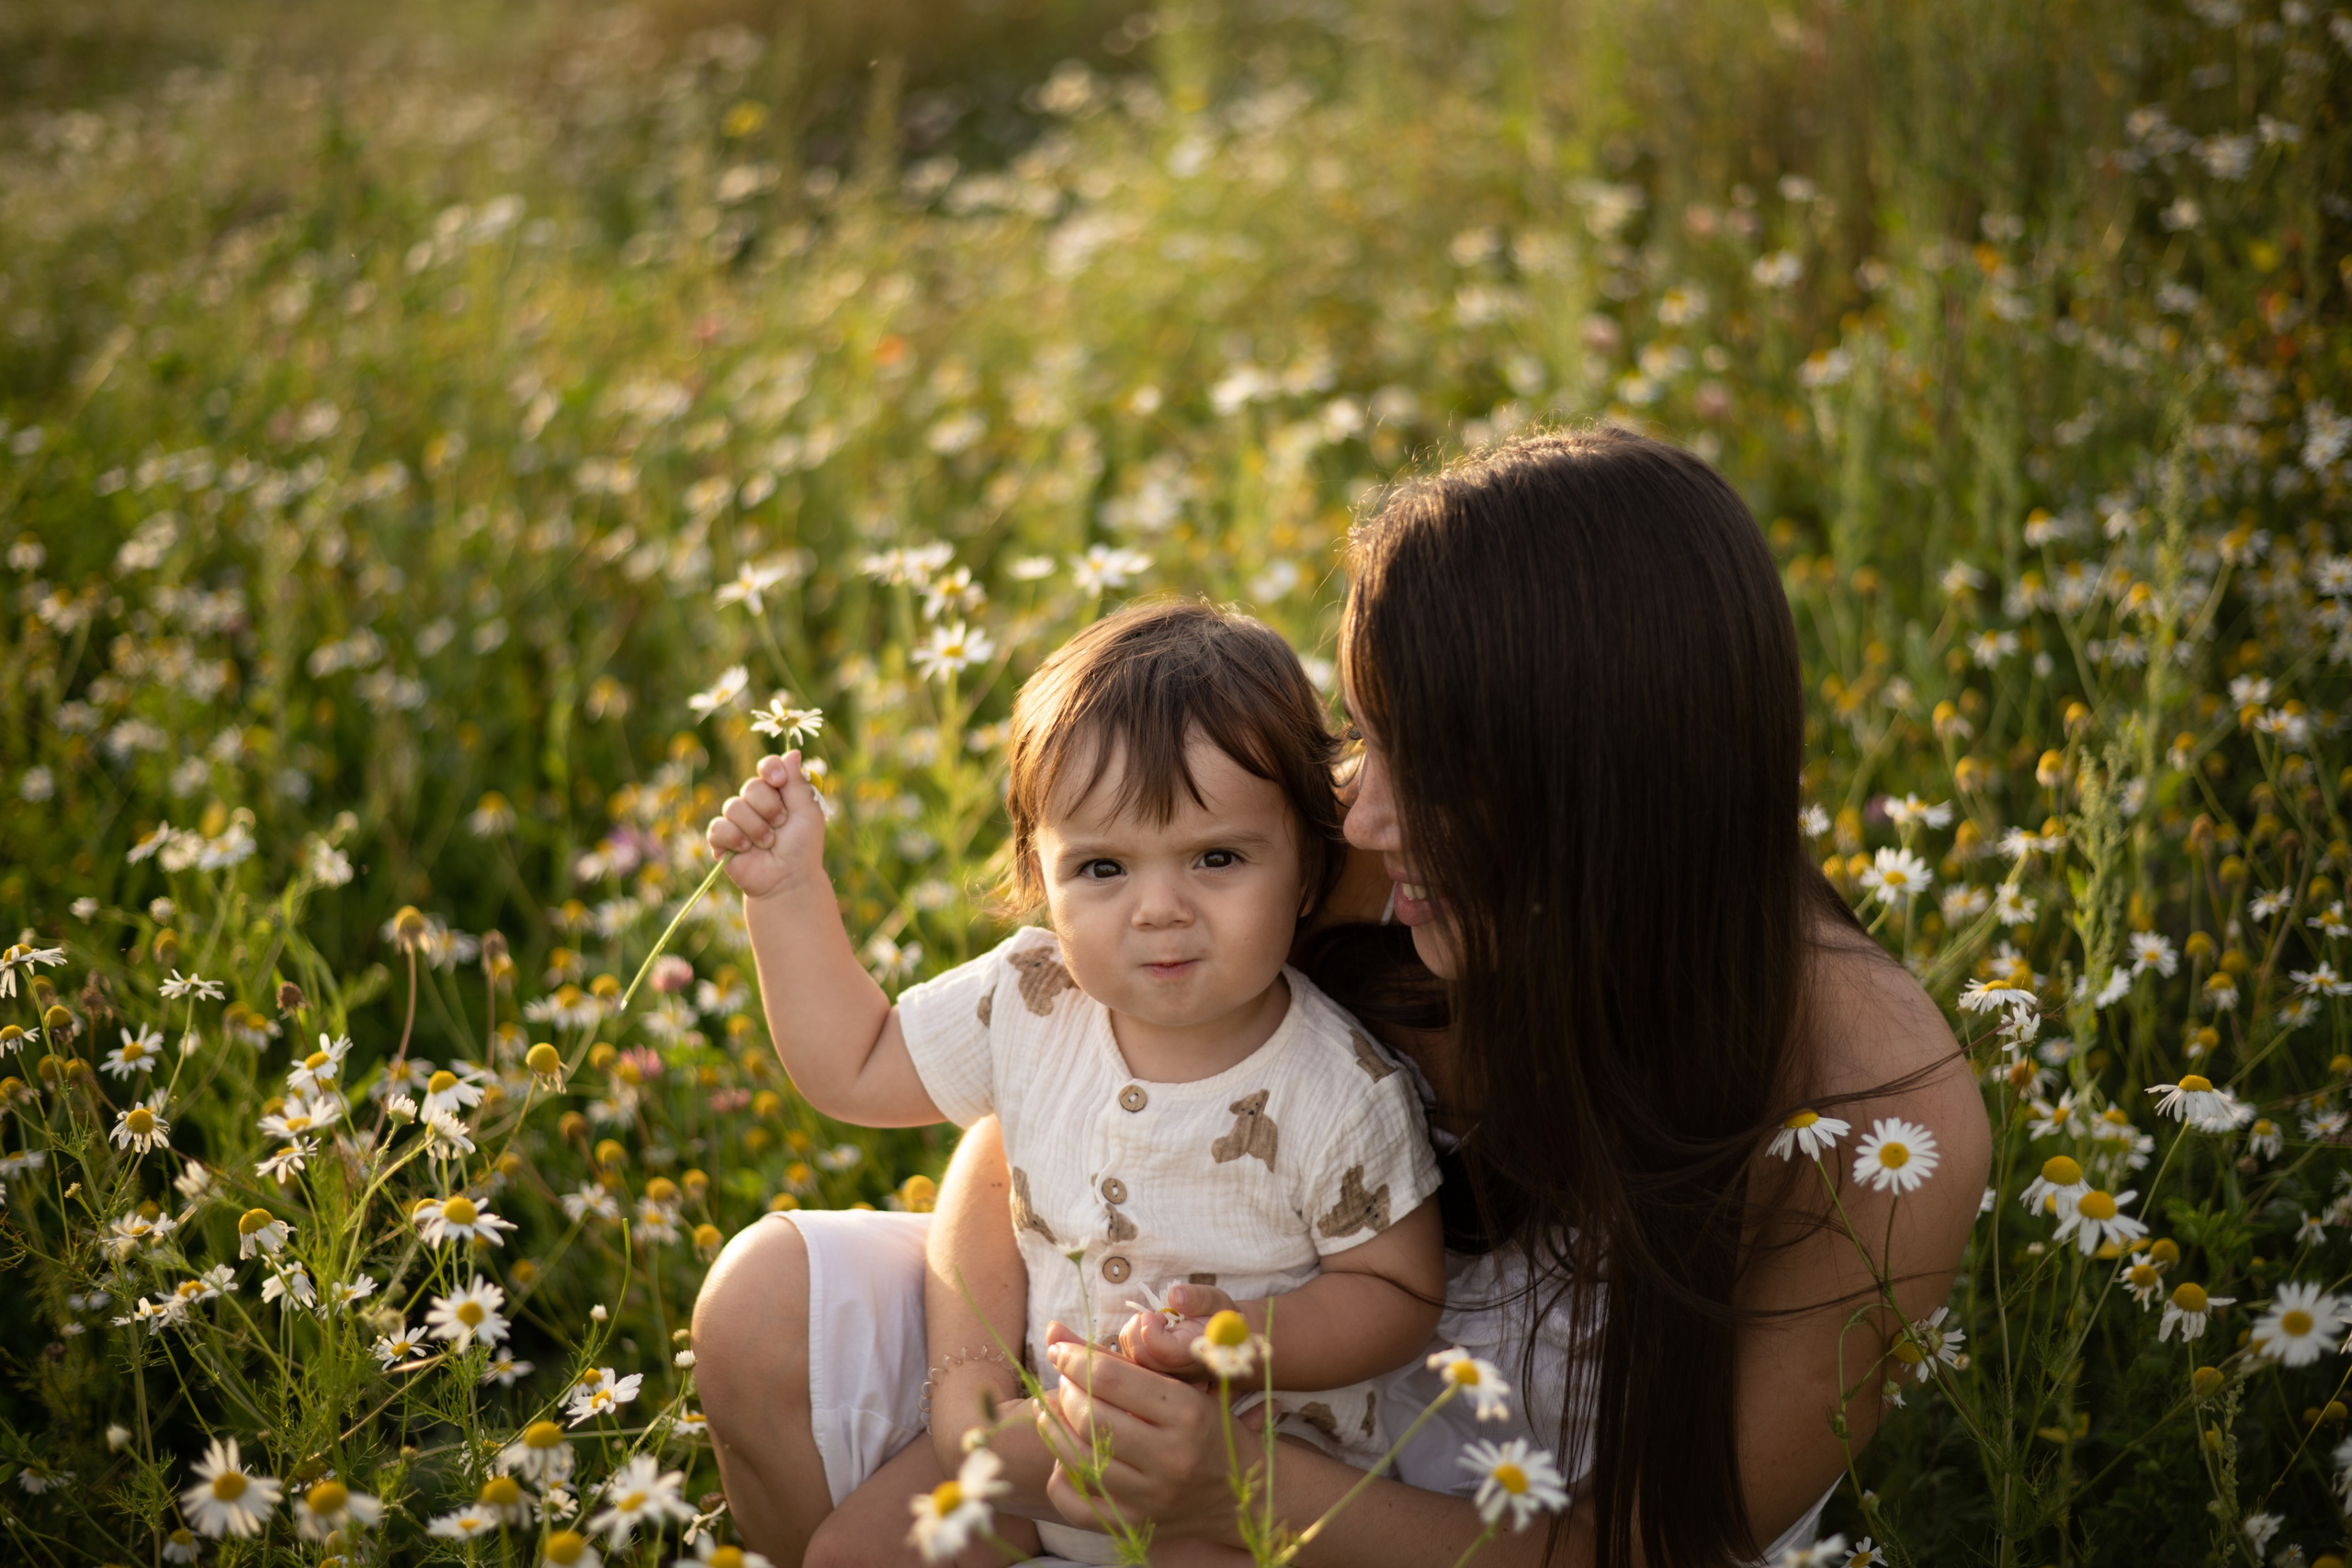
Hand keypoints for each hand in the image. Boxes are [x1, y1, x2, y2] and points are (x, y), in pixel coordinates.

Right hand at [706, 752, 826, 901]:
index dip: (770, 769)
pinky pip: (718, 827)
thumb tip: (792, 751)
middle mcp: (755, 802)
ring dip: (756, 828)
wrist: (789, 879)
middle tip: (781, 825)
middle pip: (751, 786)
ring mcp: (736, 820)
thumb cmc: (802, 847)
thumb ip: (797, 782)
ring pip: (734, 806)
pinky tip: (747, 850)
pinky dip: (735, 838)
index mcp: (777, 792)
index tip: (778, 781)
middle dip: (769, 808)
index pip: (767, 766)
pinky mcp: (721, 839)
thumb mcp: (807, 812)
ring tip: (768, 843)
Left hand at [1033, 1331, 1256, 1546]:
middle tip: (1063, 1380)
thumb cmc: (1211, 1427)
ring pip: (1079, 1460)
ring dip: (1054, 1428)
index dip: (1074, 1359)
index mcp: (1188, 1412)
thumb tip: (1056, 1333)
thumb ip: (1120, 1358)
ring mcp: (1152, 1497)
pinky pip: (1077, 1506)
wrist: (1247, 1494)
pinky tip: (1064, 1456)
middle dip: (1065, 1392)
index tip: (1060, 1350)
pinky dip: (1060, 1479)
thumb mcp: (1182, 1384)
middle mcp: (1170, 1457)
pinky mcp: (1137, 1527)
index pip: (1111, 1379)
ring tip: (1051, 1409)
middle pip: (1091, 1419)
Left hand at [1116, 1283, 1238, 1381]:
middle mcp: (1180, 1372)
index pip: (1167, 1353)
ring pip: (1132, 1359)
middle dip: (1139, 1329)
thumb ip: (1198, 1298)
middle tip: (1153, 1315)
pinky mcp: (1153, 1377)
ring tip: (1153, 1321)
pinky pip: (1128, 1360)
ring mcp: (1165, 1378)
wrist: (1222, 1341)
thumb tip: (1174, 1295)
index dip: (1152, 1331)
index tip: (1157, 1314)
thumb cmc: (1217, 1318)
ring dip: (1133, 1332)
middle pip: (1143, 1358)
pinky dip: (1131, 1339)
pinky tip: (1147, 1331)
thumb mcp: (1215, 1301)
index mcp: (1198, 1353)